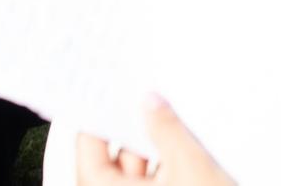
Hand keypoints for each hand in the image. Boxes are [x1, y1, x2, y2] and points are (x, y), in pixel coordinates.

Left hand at [76, 97, 235, 184]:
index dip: (95, 128)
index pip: (89, 159)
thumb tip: (150, 105)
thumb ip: (167, 130)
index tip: (104, 102)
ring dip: (151, 153)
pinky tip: (182, 150)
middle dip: (130, 136)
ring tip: (169, 126)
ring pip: (136, 179)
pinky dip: (164, 170)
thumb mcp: (190, 165)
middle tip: (143, 105)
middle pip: (113, 168)